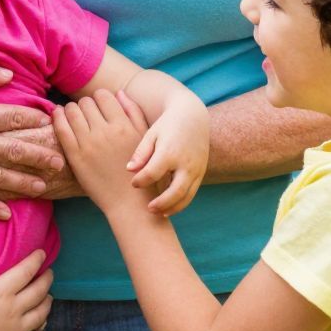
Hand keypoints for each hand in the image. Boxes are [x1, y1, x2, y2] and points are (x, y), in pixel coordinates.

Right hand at [0, 244, 52, 330]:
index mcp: (2, 292)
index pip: (25, 272)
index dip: (36, 261)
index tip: (42, 253)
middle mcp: (15, 309)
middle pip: (38, 292)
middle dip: (46, 280)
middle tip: (50, 273)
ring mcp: (16, 330)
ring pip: (40, 315)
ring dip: (47, 305)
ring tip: (49, 298)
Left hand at [54, 91, 159, 217]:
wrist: (130, 204)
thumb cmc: (141, 172)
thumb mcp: (145, 140)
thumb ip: (134, 113)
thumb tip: (120, 93)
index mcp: (124, 126)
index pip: (103, 96)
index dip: (100, 99)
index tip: (99, 108)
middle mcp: (106, 132)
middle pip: (86, 102)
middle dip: (85, 105)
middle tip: (85, 114)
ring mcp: (89, 144)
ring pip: (71, 111)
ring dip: (70, 110)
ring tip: (72, 117)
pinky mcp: (75, 157)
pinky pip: (61, 128)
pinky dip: (57, 118)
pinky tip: (58, 117)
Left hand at [125, 88, 209, 214]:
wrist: (194, 117)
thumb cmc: (167, 125)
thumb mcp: (152, 134)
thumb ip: (141, 152)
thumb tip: (129, 170)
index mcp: (170, 151)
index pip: (152, 173)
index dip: (140, 181)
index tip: (133, 184)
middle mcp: (186, 163)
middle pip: (175, 191)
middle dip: (161, 203)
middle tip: (148, 208)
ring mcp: (196, 169)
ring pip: (186, 196)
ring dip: (172, 208)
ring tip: (158, 213)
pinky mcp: (201, 173)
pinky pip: (192, 193)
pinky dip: (181, 203)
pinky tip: (168, 208)